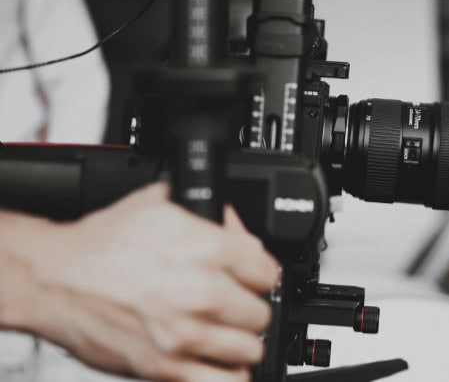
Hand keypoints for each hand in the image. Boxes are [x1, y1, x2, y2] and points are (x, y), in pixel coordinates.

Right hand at [11, 183, 278, 381]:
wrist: (56, 278)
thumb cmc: (103, 244)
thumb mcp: (162, 206)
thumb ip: (213, 217)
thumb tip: (240, 230)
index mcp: (207, 249)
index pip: (268, 272)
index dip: (259, 274)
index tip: (250, 279)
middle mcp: (202, 293)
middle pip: (261, 313)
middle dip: (249, 308)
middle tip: (233, 305)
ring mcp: (185, 334)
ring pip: (250, 348)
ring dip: (240, 341)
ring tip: (225, 332)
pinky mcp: (166, 367)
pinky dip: (227, 374)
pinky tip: (218, 361)